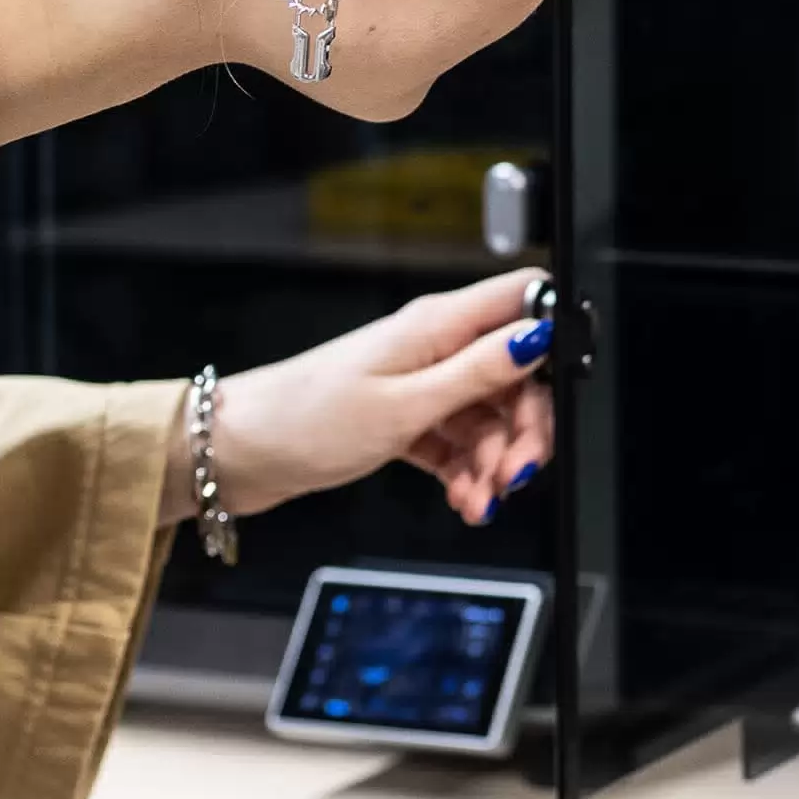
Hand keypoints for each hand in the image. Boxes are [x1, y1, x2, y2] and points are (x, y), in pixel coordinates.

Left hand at [166, 270, 555, 529]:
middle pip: (516, 373)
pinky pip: (458, 442)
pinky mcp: (405, 417)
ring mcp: (420, 382)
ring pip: (489, 416)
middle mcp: (434, 346)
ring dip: (495, 463)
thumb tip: (539, 335)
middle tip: (515, 474)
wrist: (239, 454)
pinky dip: (467, 472)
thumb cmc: (304, 420)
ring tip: (479, 500)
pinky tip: (463, 500)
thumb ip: (478, 372)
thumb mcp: (405, 404)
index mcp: (437, 324)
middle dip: (526, 428)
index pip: (522, 298)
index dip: (553, 336)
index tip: (558, 392)